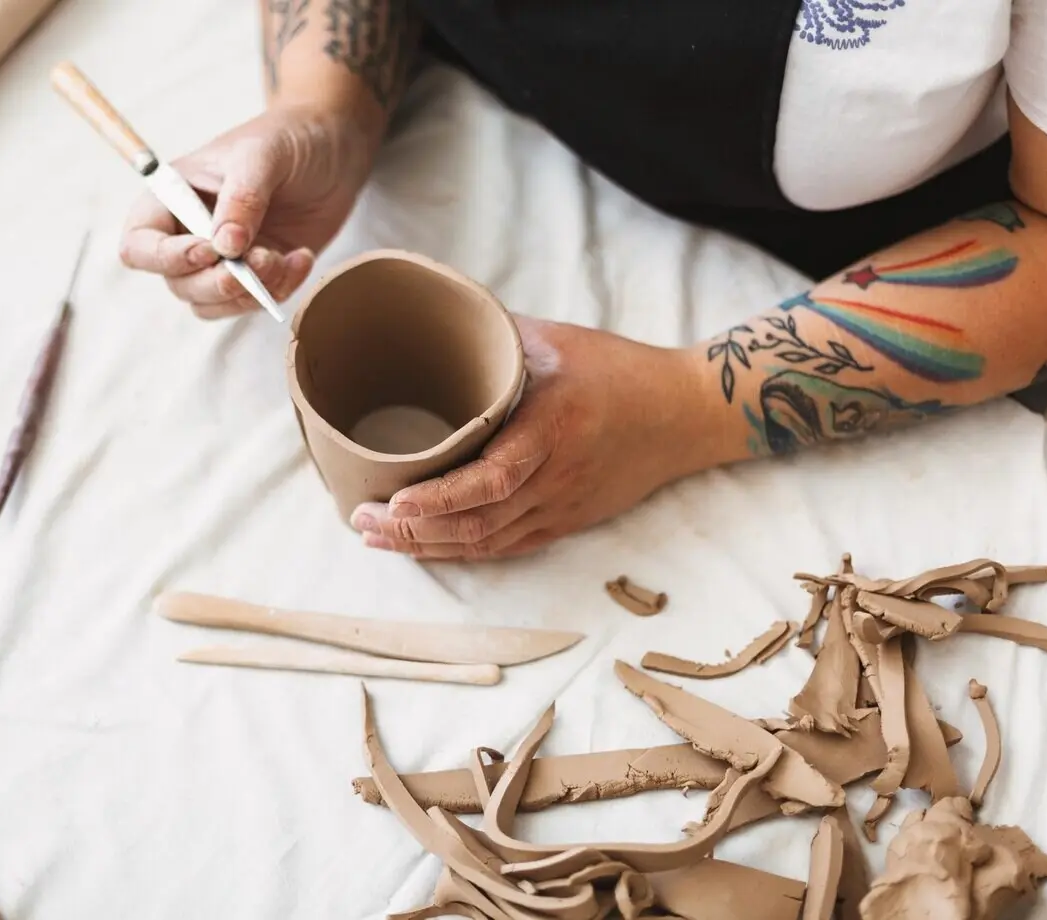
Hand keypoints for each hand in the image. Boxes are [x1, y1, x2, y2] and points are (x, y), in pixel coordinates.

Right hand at [119, 104, 374, 317]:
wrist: (331, 147)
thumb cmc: (286, 138)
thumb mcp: (263, 156)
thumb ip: (242, 198)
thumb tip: (225, 248)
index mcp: (172, 198)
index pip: (139, 244)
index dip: (165, 258)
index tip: (209, 250)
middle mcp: (188, 233)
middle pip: (178, 283)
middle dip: (218, 283)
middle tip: (260, 261)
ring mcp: (222, 259)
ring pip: (212, 303)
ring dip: (247, 294)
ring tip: (283, 259)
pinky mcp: (255, 274)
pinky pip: (253, 303)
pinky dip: (278, 290)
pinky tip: (302, 258)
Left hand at [349, 317, 723, 559]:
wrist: (684, 415)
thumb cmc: (618, 370)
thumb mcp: (556, 340)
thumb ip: (496, 333)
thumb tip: (433, 310)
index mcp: (553, 429)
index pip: (492, 478)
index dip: (440, 498)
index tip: (393, 502)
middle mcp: (557, 477)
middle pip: (478, 523)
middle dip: (414, 531)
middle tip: (361, 521)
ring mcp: (562, 507)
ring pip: (487, 543)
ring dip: (429, 547)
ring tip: (378, 538)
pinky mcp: (566, 522)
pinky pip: (507, 547)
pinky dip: (462, 552)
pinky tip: (426, 548)